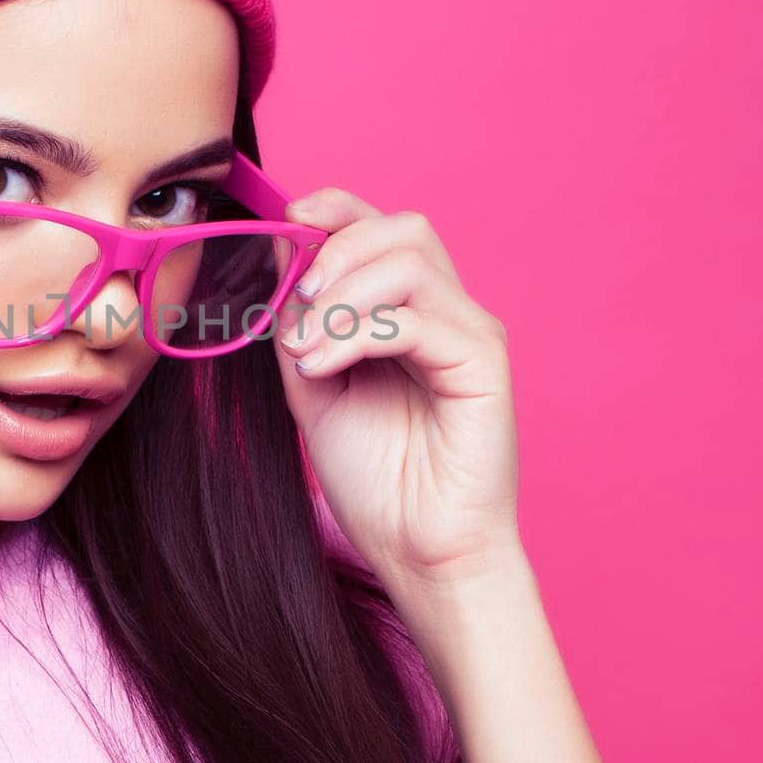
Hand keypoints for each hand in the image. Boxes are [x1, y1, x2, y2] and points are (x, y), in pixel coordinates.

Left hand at [272, 187, 525, 618]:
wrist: (420, 553)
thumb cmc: (376, 480)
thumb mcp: (313, 385)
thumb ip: (300, 322)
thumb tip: (277, 253)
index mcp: (408, 313)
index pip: (382, 228)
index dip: (336, 209)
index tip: (288, 220)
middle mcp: (447, 314)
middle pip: (404, 228)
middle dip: (338, 246)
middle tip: (297, 298)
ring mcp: (470, 335)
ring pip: (410, 261)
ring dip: (342, 295)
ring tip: (305, 349)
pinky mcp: (484, 365)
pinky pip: (417, 318)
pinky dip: (357, 334)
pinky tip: (320, 370)